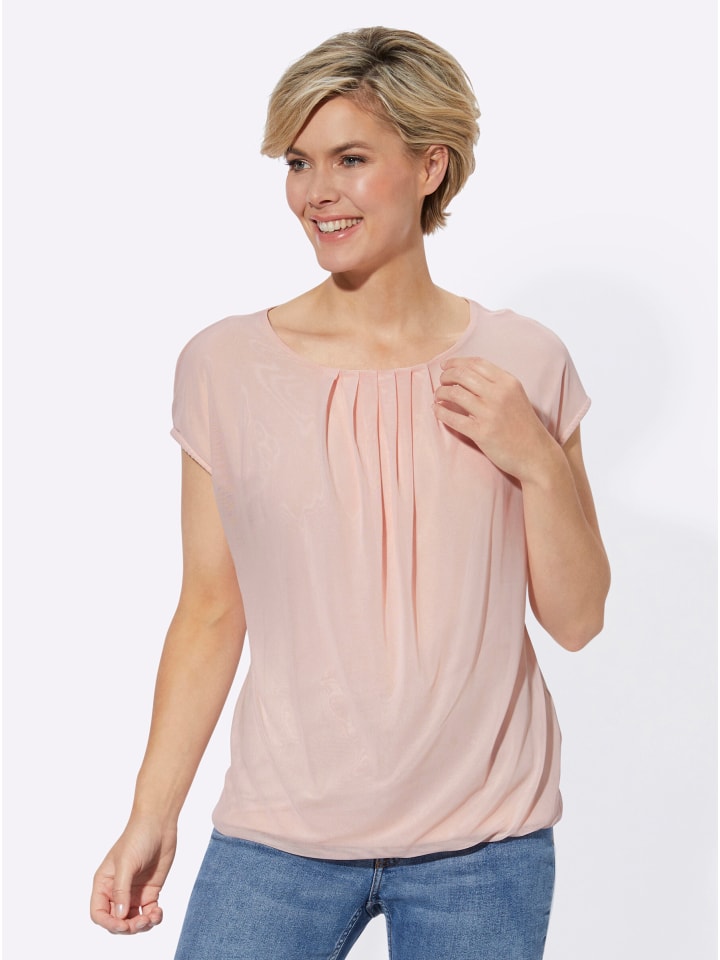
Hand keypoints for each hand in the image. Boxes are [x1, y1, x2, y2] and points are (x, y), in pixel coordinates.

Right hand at [90, 818, 176, 934]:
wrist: (159, 824)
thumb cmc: (138, 837)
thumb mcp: (126, 863)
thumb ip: (121, 890)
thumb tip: (120, 916)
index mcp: (104, 884)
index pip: (99, 913)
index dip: (109, 923)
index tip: (123, 925)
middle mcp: (117, 891)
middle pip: (116, 921)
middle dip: (128, 927)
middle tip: (142, 921)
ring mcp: (133, 892)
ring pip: (133, 920)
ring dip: (142, 925)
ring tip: (153, 917)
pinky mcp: (150, 891)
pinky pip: (149, 913)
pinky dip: (153, 918)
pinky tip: (158, 913)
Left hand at [433, 357, 556, 481]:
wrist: (536, 454)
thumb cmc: (524, 426)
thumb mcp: (516, 396)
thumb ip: (497, 384)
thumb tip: (467, 375)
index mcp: (508, 382)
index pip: (476, 363)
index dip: (457, 362)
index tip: (446, 366)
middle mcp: (499, 394)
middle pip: (462, 375)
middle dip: (446, 376)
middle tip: (441, 382)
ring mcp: (490, 413)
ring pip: (454, 393)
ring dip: (440, 392)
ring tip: (438, 396)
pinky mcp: (481, 432)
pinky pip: (453, 418)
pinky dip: (440, 412)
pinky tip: (437, 410)